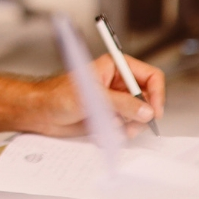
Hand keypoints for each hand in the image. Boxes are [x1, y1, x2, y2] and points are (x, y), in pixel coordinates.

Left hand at [31, 53, 165, 137]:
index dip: (157, 94)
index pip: (150, 76)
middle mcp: (118, 82)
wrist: (42, 113)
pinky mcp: (110, 115)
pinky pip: (127, 125)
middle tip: (133, 126)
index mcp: (116, 67)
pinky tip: (107, 131)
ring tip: (116, 129)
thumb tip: (146, 111)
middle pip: (148, 98)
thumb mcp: (94, 97)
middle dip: (143, 114)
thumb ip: (122, 104)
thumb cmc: (58, 95)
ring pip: (139, 114)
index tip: (154, 112)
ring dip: (132, 125)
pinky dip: (122, 131)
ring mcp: (116, 100)